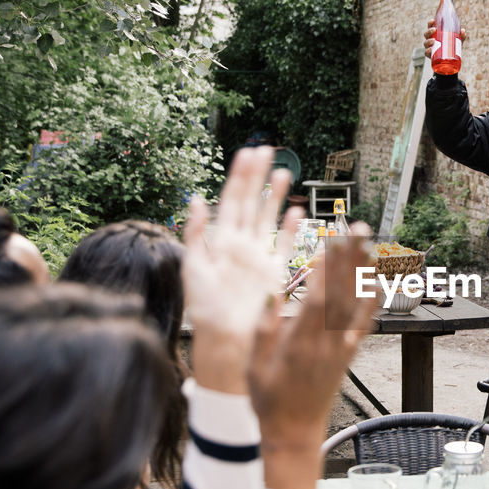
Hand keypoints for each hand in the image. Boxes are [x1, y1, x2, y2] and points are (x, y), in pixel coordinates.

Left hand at [182, 146, 299, 392]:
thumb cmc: (205, 308)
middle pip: (251, 202)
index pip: (231, 200)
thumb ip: (195, 233)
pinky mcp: (272, 272)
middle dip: (258, 176)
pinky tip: (296, 211)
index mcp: (220, 240)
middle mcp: (240, 244)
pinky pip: (284, 245)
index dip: (240, 176)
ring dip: (275, 196)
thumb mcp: (193, 267)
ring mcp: (258, 256)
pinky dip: (291, 228)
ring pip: (268, 218)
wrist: (225, 338)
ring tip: (283, 173)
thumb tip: (195, 199)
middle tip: (266, 150)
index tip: (248, 153)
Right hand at [248, 224, 377, 488]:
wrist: (294, 432)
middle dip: (349, 258)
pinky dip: (372, 302)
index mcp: (298, 343)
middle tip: (358, 229)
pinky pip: (363, 325)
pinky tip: (379, 282)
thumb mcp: (253, 366)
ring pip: (354, 304)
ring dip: (363, 271)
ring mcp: (339, 349)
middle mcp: (324, 343)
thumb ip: (263, 330)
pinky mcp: (347, 356)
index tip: (331, 242)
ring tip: (370, 244)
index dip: (325, 269)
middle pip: (340, 293)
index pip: (316, 299)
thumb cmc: (268, 400)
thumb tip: (270, 295)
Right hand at [423, 18, 467, 60]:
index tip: (433, 20)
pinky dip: (427, 51)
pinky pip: (426, 53)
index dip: (430, 23)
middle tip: (434, 30)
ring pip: (425, 43)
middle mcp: (431, 40)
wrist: (452, 61)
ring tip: (433, 41)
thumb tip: (463, 31)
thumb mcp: (457, 41)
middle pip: (426, 34)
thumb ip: (460, 36)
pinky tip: (431, 50)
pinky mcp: (431, 56)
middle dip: (429, 31)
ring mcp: (430, 48)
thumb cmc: (453, 47)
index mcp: (435, 34)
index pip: (430, 27)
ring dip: (428, 41)